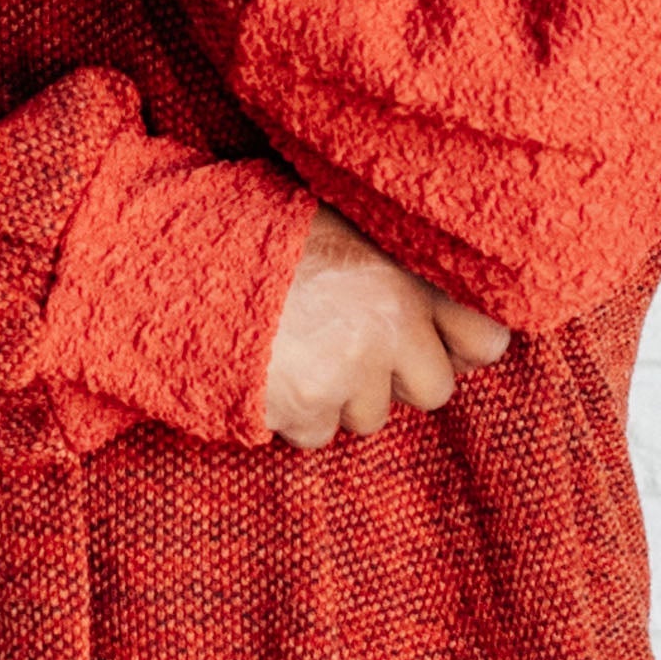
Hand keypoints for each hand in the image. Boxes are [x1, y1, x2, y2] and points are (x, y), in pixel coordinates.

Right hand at [264, 207, 513, 447]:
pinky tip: (270, 371)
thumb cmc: (255, 237)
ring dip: (342, 397)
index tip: (432, 338)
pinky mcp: (306, 409)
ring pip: (370, 416)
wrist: (175, 266)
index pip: (485, 338)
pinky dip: (296, 415)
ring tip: (297, 348)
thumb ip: (407, 270)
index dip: (457, 342)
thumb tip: (484, 341)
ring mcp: (348, 373)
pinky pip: (318, 434)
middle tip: (347, 341)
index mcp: (404, 271)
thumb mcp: (341, 225)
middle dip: (397, 377)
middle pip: (433, 389)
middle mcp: (388, 325)